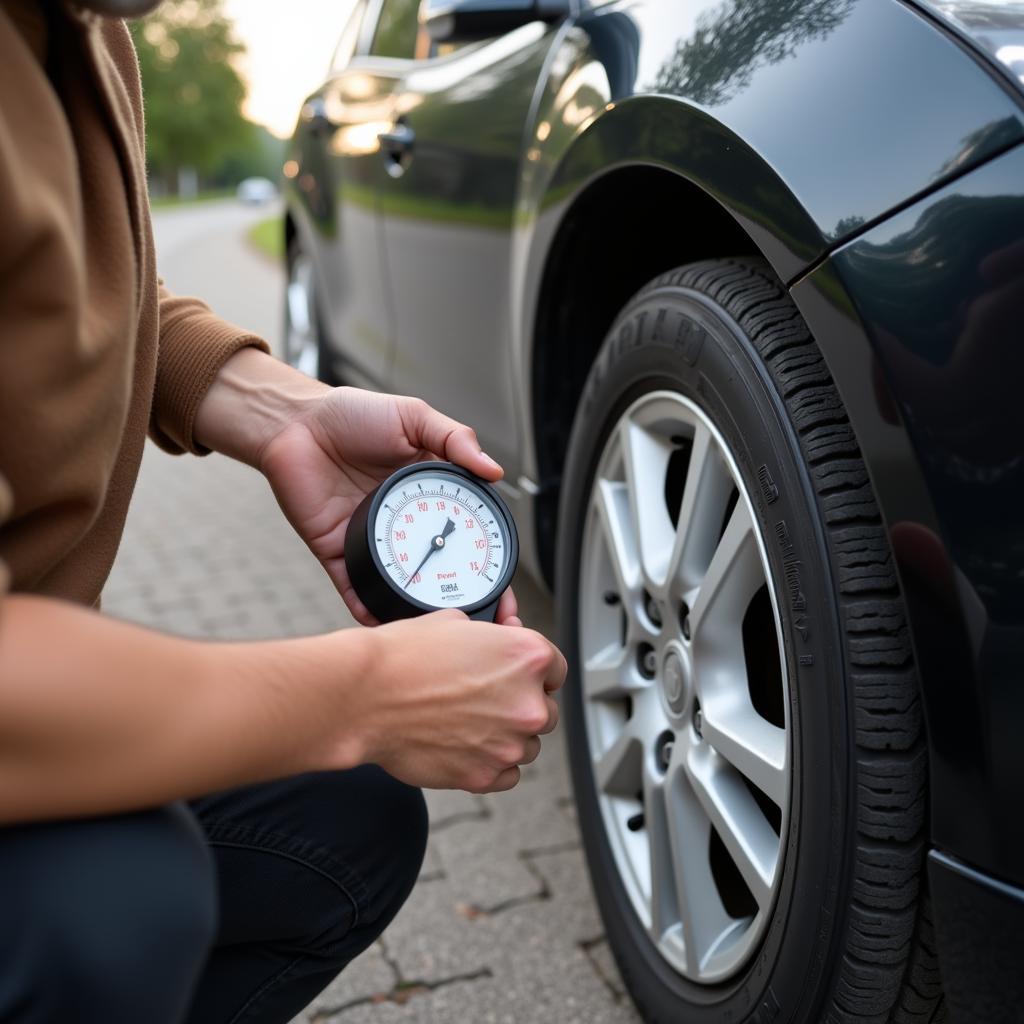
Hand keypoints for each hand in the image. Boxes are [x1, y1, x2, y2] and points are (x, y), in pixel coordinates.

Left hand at [258, 387, 518, 624]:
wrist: (294, 421)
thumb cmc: (351, 413)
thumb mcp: (413, 418)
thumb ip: (456, 439)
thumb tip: (495, 470)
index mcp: (428, 493)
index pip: (465, 534)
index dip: (487, 563)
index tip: (504, 589)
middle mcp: (404, 522)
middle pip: (438, 569)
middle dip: (460, 600)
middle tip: (483, 621)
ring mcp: (371, 539)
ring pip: (399, 583)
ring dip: (416, 607)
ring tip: (437, 625)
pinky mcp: (336, 549)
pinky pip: (353, 586)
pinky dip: (365, 607)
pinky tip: (382, 620)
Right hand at [337, 610, 566, 792]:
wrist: (366, 697)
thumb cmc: (403, 656)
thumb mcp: (454, 621)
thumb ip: (493, 632)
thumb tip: (507, 629)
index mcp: (528, 657)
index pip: (555, 668)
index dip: (536, 671)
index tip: (520, 676)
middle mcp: (528, 702)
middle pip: (546, 709)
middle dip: (521, 704)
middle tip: (485, 698)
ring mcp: (509, 744)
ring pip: (528, 745)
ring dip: (507, 736)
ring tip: (469, 722)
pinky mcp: (486, 776)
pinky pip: (508, 775)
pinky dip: (493, 764)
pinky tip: (468, 746)